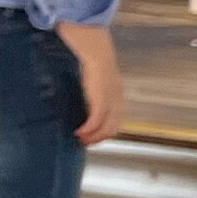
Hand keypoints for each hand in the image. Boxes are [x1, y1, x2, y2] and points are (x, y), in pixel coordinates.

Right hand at [61, 21, 120, 147]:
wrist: (99, 54)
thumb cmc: (96, 66)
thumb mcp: (99, 83)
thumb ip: (97, 94)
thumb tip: (87, 102)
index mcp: (119, 100)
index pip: (117, 123)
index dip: (105, 133)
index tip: (92, 138)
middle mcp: (118, 103)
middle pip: (113, 129)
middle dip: (99, 139)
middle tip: (84, 143)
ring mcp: (111, 103)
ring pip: (106, 128)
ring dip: (92, 137)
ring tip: (79, 139)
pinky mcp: (101, 100)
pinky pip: (96, 120)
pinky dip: (87, 129)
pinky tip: (78, 132)